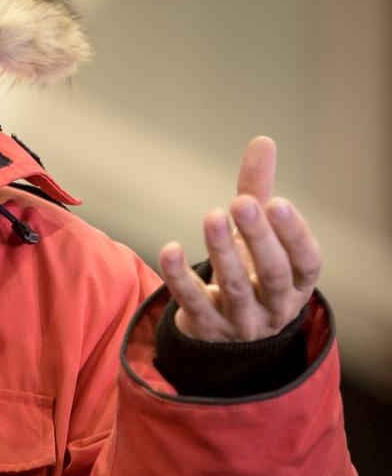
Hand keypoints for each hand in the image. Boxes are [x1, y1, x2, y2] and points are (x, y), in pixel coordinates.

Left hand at [159, 136, 321, 341]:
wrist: (228, 334)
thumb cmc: (250, 272)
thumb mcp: (258, 235)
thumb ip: (258, 190)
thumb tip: (263, 141)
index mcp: (297, 283)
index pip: (305, 261)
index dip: (294, 233)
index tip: (276, 201)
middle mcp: (275, 305)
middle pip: (272, 274)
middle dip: (258, 238)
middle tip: (241, 203)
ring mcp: (241, 321)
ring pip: (234, 288)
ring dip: (222, 252)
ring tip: (211, 217)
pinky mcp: (206, 327)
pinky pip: (192, 302)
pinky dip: (180, 277)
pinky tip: (169, 249)